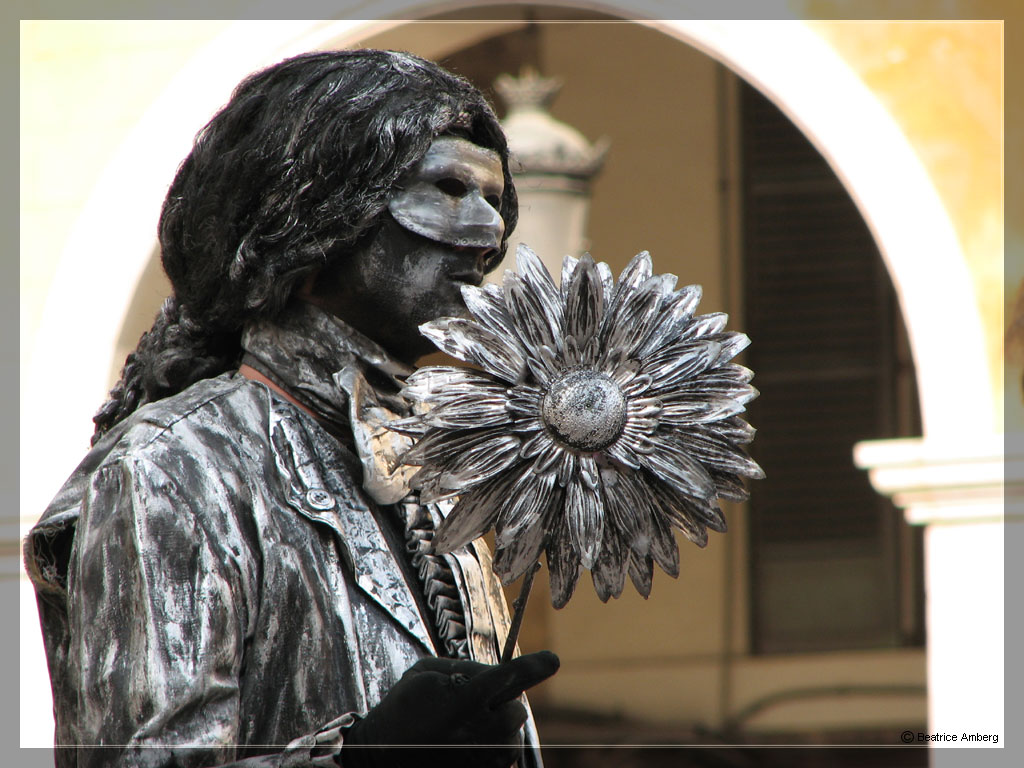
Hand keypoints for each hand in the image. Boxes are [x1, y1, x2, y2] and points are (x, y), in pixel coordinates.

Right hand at [341, 650, 558, 767]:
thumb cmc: (404, 707)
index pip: (509, 677)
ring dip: (498, 729)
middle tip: (475, 705)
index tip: (552, 660)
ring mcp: (481, 760)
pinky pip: (504, 758)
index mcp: (462, 700)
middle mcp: (477, 732)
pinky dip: (492, 749)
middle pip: (516, 711)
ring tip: (463, 730)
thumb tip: (496, 674)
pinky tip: (464, 747)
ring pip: (512, 737)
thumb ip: (465, 668)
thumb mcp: (426, 673)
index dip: (534, 667)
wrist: (382, 754)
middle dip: (502, 704)